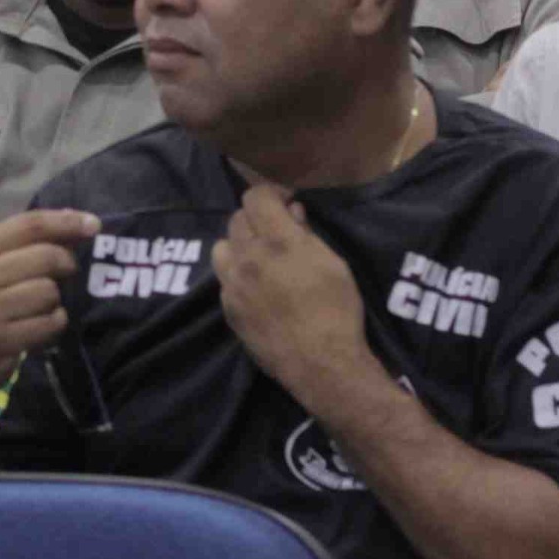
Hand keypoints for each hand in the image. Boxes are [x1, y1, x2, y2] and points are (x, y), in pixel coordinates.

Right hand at [0, 207, 100, 409]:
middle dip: (66, 265)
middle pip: (47, 256)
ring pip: (50, 292)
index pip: (30, 225)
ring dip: (55, 302)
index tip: (93, 225)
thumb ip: (27, 245)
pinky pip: (50, 323)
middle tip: (66, 273)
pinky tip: (38, 328)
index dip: (66, 222)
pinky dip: (53, 325)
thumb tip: (75, 219)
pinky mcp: (1, 338)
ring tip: (39, 309)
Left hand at [214, 186, 373, 407]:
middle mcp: (248, 257)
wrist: (321, 363)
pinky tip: (256, 289)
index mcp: (278, 241)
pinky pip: (224, 279)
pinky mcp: (227, 308)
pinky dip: (237, 275)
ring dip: (239, 246)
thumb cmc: (337, 310)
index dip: (271, 195)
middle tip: (276, 233)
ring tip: (259, 260)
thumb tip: (291, 211)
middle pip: (237, 219)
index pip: (255, 197)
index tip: (285, 205)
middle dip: (256, 219)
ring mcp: (232, 284)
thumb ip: (307, 234)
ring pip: (222, 247)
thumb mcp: (333, 264)